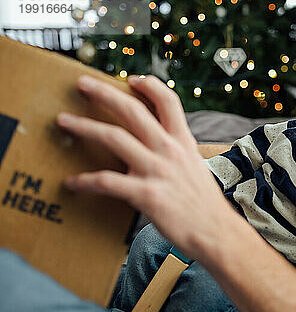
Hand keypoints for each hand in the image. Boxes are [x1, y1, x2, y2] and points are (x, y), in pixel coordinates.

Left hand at [56, 75, 238, 261]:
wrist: (215, 232)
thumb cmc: (205, 204)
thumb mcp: (196, 167)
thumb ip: (177, 153)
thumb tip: (157, 148)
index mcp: (183, 142)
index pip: (168, 101)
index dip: (150, 85)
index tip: (132, 80)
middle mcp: (169, 150)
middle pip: (133, 111)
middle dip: (105, 93)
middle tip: (83, 83)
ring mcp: (157, 170)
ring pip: (114, 138)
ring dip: (85, 127)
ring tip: (64, 122)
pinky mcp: (146, 194)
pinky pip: (107, 181)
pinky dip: (85, 181)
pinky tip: (72, 183)